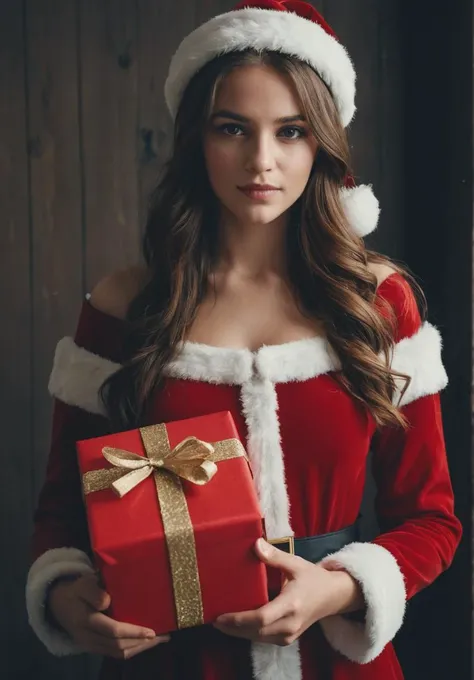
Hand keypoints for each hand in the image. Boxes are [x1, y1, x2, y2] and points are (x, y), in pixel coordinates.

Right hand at [47, 573, 169, 658]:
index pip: (113, 630)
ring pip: (117, 652)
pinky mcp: (93, 647)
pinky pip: (113, 653)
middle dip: (141, 642)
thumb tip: (107, 601)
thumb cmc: (75, 590)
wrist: (56, 603)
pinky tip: (142, 643)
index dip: (133, 631)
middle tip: (163, 636)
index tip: (152, 630)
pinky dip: (130, 649)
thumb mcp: (81, 584)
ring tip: (158, 640)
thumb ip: (93, 592)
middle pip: (118, 646)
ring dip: (139, 648)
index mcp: (86, 620)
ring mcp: (90, 645)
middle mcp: (88, 637)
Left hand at [213, 538, 362, 645]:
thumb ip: (275, 556)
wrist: (333, 597)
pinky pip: (265, 639)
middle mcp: (290, 623)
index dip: (239, 619)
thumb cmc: (313, 578)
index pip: (262, 617)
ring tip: (221, 624)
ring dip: (239, 633)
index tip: (221, 616)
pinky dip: (249, 634)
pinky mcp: (288, 639)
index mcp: (292, 604)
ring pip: (259, 638)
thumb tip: (256, 544)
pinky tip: (237, 627)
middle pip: (256, 632)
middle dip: (233, 629)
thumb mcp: (295, 563)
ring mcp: (290, 634)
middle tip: (214, 620)